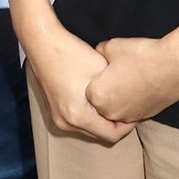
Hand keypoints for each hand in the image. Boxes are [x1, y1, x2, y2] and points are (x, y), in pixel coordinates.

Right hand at [28, 26, 132, 142]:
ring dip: (103, 120)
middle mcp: (65, 122)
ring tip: (114, 102)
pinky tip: (99, 99)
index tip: (136, 111)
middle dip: (116, 124)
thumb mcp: (101, 72)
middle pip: (100, 135)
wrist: (42, 43)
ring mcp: (58, 118)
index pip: (111, 135)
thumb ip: (116, 93)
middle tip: (128, 107)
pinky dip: (92, 115)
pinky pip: (79, 122)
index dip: (128, 126)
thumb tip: (130, 104)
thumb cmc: (71, 54)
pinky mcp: (55, 111)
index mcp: (77, 116)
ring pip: (90, 129)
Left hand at [85, 36, 178, 125]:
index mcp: (97, 96)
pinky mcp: (145, 117)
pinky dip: (133, 100)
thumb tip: (97, 54)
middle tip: (115, 73)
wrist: (175, 65)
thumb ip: (98, 53)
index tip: (104, 67)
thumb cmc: (141, 55)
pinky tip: (141, 84)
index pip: (88, 87)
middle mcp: (110, 112)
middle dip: (105, 89)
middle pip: (100, 101)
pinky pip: (131, 110)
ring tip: (129, 78)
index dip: (96, 75)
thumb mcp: (111, 46)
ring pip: (116, 107)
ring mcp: (128, 116)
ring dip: (119, 96)